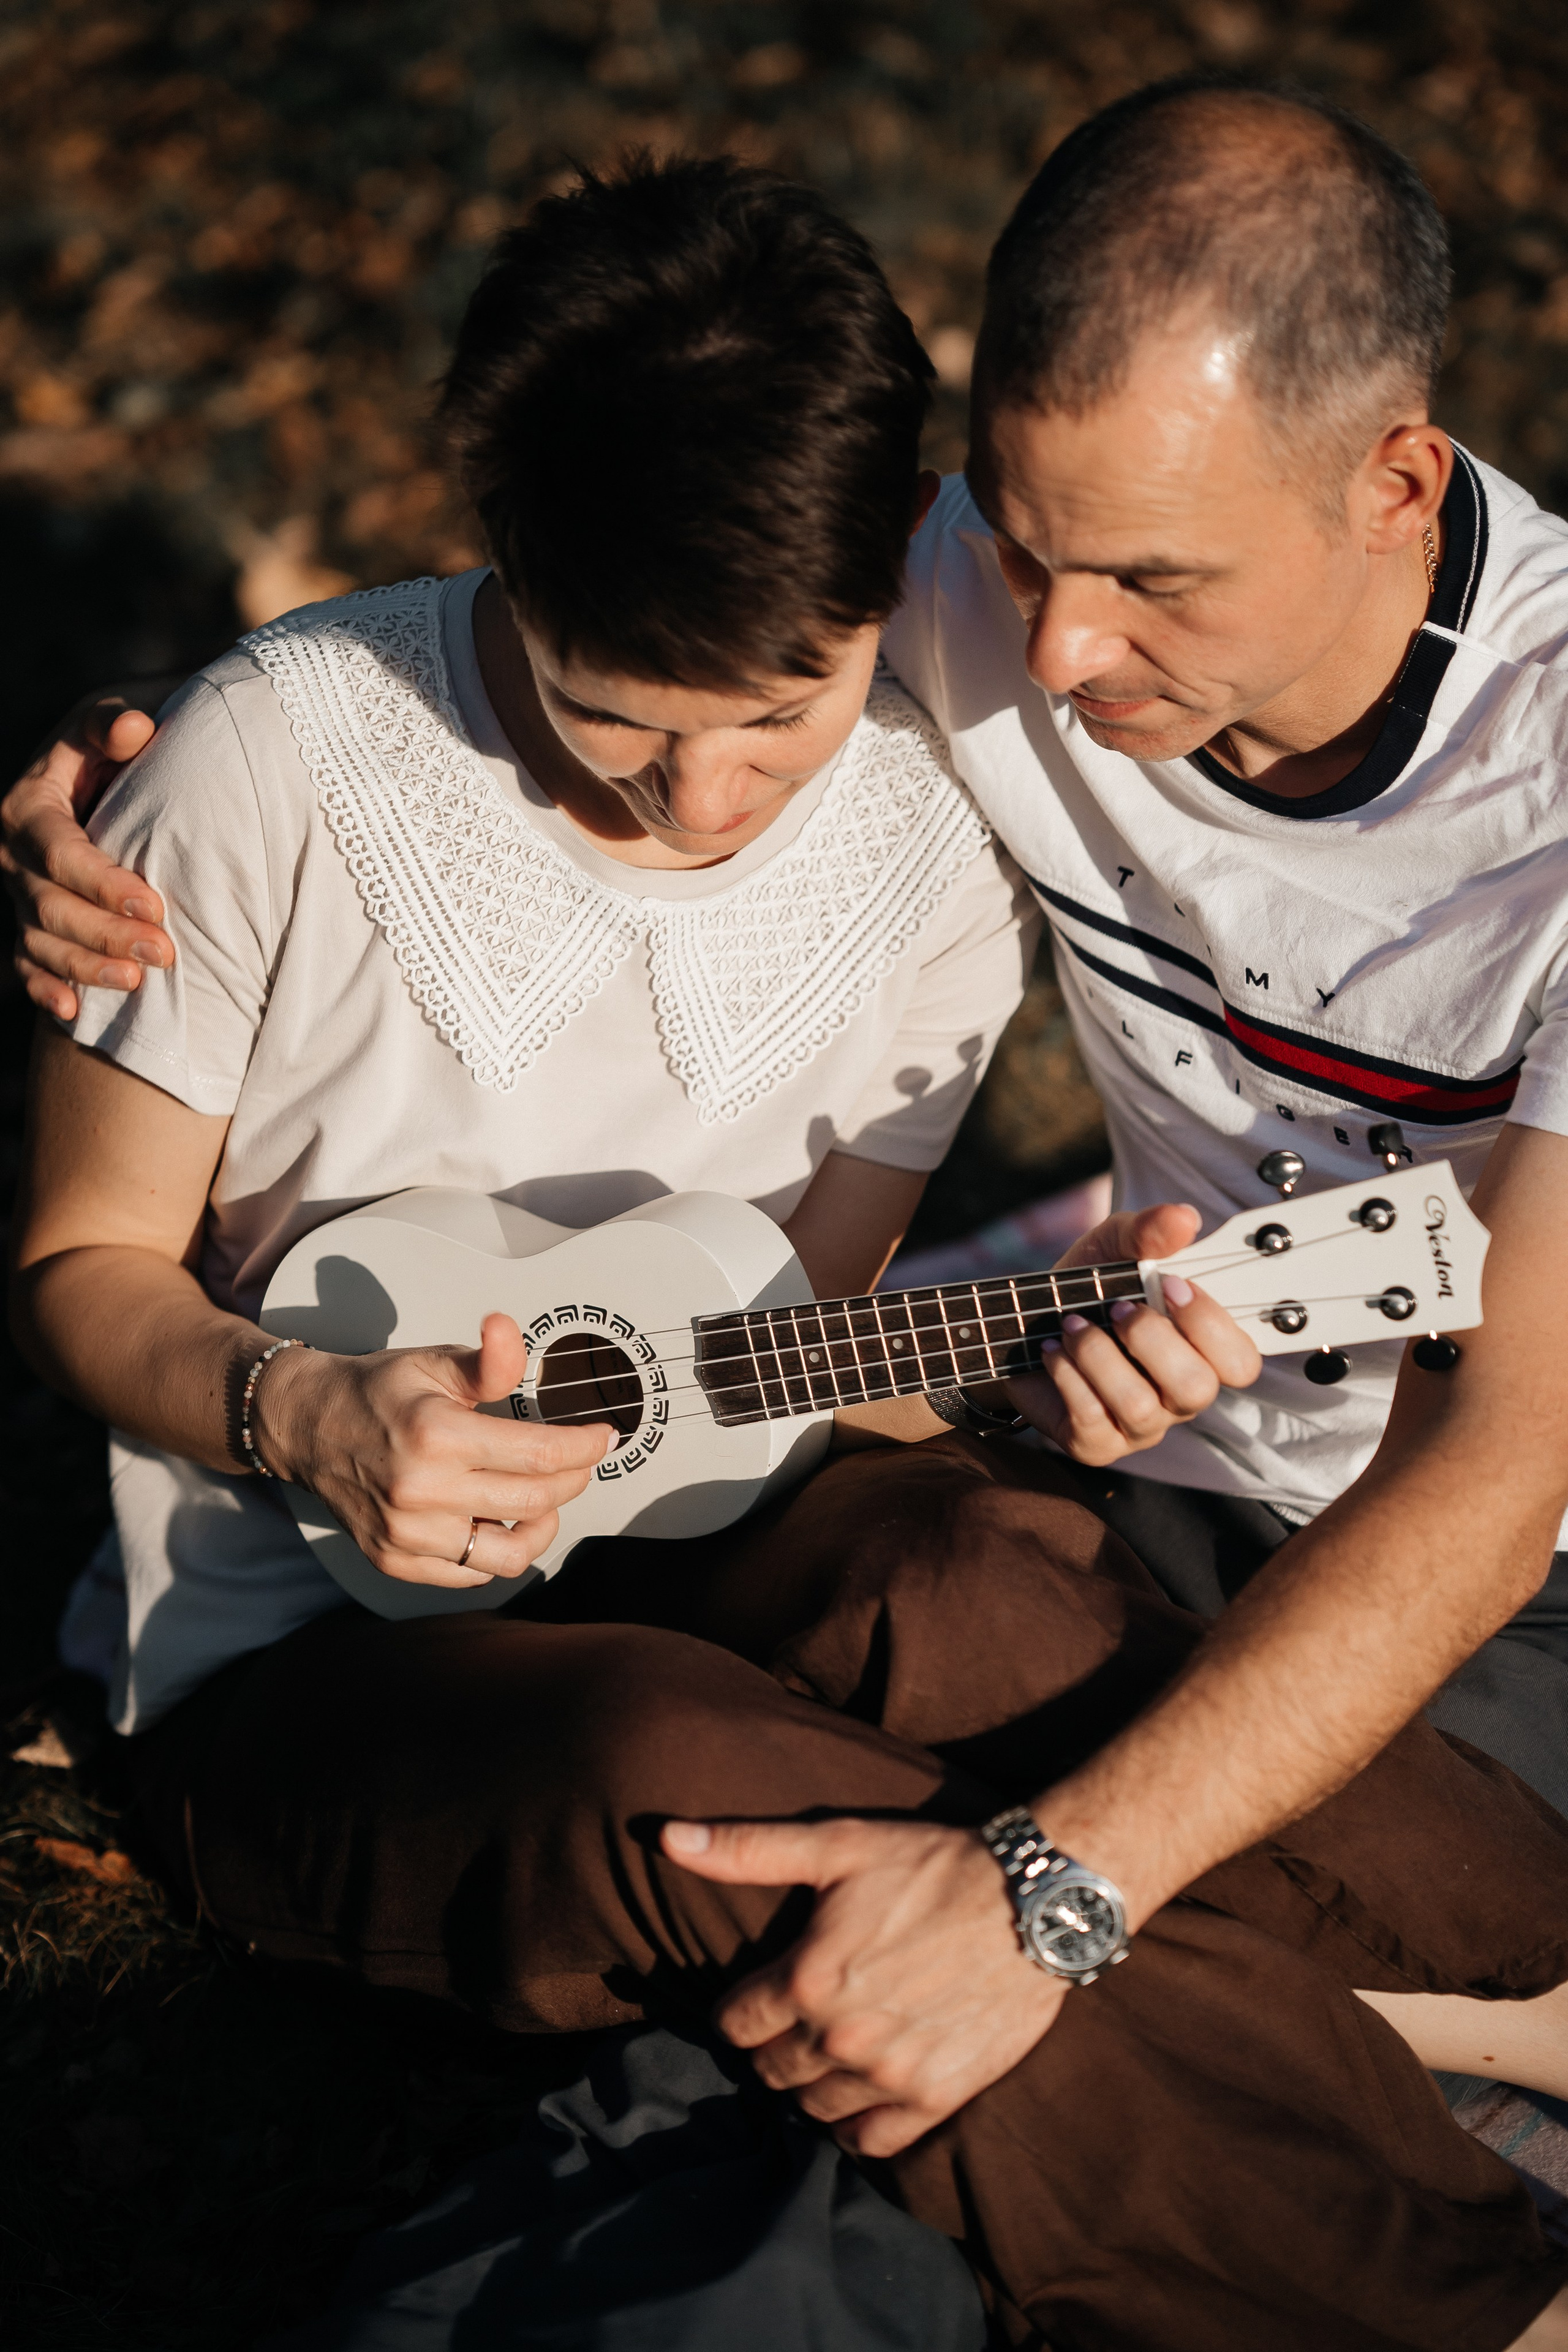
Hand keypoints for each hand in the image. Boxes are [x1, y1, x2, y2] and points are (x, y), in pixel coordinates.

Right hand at [2, 684, 179, 1018]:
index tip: (152, 906)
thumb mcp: (105, 723)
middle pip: (52, 908)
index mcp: (27, 809)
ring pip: (40, 943)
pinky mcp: (27, 922)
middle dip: (105, 935)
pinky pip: (27, 963)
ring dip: (86, 969)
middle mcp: (12, 857)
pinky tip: (74, 1013)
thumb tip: (134, 728)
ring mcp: (17, 895)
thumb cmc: (107, 747)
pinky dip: (46, 989)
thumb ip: (112, 724)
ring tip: (137, 983)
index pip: (62, 855)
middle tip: (164, 953)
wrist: (92, 772)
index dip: (104, 885)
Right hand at [256, 1311, 610, 1586]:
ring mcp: (406, 1533)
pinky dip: (497, 1552)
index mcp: (436, 1435)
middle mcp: (421, 1491)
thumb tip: (510, 1332)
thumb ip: (487, 1361)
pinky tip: (499, 1521)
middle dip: (572, 1480)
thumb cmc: (376, 1393)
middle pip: (533, 1502)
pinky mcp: (395, 1560)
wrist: (307, 1427)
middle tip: (579, 1462)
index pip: (540, 1454)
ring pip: (508, 1553)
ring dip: (541, 1525)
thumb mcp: (433, 1363)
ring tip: (543, 1499)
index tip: (603, 1438)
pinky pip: (471, 1573)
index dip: (585, 1447)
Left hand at [661, 1813, 1065, 2156]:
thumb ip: (745, 1849)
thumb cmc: (931, 1864)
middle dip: (771, 2047)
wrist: (1033, 1900)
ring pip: (815, 2109)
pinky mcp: (937, 2096)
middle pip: (772, 2071)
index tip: (756, 1996)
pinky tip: (862, 2093)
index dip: (740, 2009)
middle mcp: (841, 2036)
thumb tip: (664, 1837)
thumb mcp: (835, 1844)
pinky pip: (873, 2141)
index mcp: (807, 1978)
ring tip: (825, 2053)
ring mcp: (890, 2074)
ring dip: (810, 2085)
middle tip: (790, 2023)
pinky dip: (858, 2125)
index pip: (736, 2023)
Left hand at [1005, 1202, 1260, 1467]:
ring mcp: (1139, 1426)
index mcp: (1200, 1353)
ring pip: (1140, 1406)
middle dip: (1152, 1340)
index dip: (1213, 1326)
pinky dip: (1067, 1374)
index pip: (1241, 1362)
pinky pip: (1092, 1419)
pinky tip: (1053, 1350)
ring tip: (1071, 1325)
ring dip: (1098, 1355)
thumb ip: (1149, 1231)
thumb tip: (1184, 1218)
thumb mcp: (1114, 1247)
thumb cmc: (1087, 1289)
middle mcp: (1178, 1396)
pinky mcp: (1097, 1443)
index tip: (1170, 1285)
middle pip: (1197, 1389)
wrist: (1022, 1324)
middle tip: (1117, 1308)